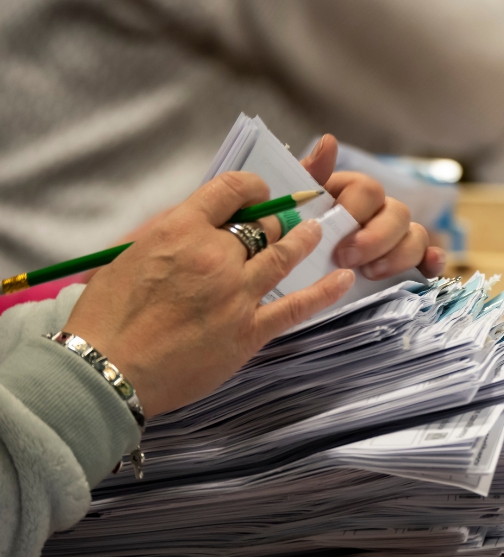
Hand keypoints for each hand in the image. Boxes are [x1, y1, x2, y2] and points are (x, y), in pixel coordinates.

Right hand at [63, 173, 354, 418]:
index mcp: (179, 230)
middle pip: (262, 224)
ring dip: (305, 240)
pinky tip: (343, 278)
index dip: (252, 186)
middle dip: (275, 220)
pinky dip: (325, 291)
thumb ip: (169, 234)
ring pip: (284, 254)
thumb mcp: (128, 255)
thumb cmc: (108, 316)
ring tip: (318, 232)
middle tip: (285, 220)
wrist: (107, 369)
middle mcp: (214, 256)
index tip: (259, 192)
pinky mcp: (248, 330)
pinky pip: (297, 305)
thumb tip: (199, 220)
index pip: (231, 189)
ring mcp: (235, 293)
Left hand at [304, 135, 445, 279]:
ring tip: (370, 274)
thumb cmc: (297, 234)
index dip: (356, 213)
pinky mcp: (408, 261)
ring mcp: (397, 236)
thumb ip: (310, 175)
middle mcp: (380, 210)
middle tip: (347, 260)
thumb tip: (329, 141)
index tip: (335, 240)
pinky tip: (429, 269)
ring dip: (399, 255)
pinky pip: (429, 257)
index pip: (369, 190)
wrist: (296, 271)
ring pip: (417, 235)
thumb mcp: (295, 204)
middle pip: (398, 213)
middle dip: (376, 239)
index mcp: (354, 192)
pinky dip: (433, 261)